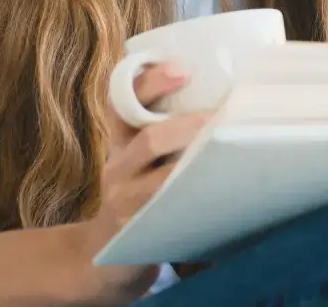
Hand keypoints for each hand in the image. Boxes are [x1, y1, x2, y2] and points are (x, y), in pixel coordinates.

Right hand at [67, 64, 209, 304]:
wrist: (102, 259)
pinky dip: (193, 200)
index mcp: (118, 140)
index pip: (121, 101)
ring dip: (195, 164)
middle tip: (219, 118)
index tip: (182, 69)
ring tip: (224, 152)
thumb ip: (164, 129)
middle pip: (148, 139)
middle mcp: (116, 167)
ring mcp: (124, 202)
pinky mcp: (137, 233)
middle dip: (187, 126)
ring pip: (161, 180)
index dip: (149, 82)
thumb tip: (221, 96)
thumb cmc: (137, 194)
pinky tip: (219, 192)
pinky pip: (168, 214)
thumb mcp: (138, 159)